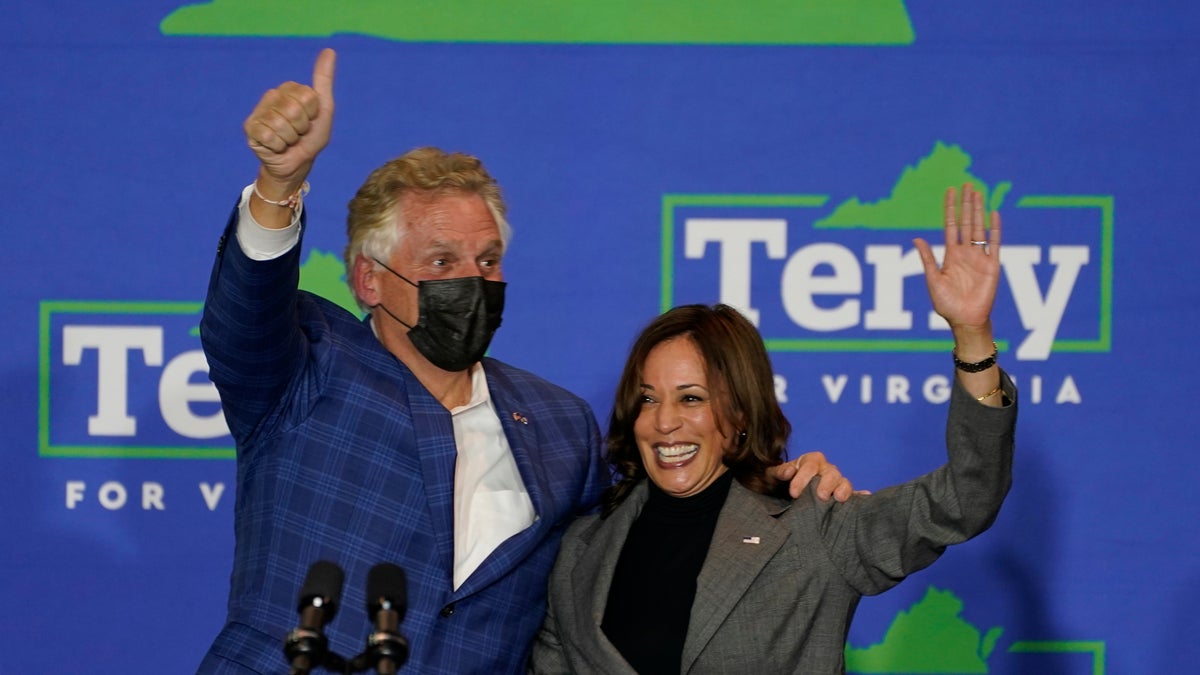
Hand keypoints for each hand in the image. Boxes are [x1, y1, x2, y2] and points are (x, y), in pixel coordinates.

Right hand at [243, 48, 336, 195]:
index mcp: (290, 89)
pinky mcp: (250, 128)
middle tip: (298, 133)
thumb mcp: (324, 109)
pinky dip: (278, 146)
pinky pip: (269, 135)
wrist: (297, 163)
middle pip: (294, 110)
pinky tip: (276, 146)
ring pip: (281, 124)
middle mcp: (272, 95)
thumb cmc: (311, 137)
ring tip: (288, 140)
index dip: (313, 115)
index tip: (310, 121)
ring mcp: (259, 111)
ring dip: (290, 139)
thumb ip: (324, 80)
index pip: (308, 97)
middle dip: (301, 128)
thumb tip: (330, 50)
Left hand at [768, 451, 856, 500]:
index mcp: (811, 460)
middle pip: (831, 473)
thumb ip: (779, 471)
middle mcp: (826, 469)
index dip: (802, 478)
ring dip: (843, 489)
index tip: (794, 493)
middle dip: (826, 484)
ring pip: (844, 482)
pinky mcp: (842, 494)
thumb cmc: (783, 480)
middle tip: (821, 496)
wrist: (790, 490)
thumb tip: (788, 472)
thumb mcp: (774, 474)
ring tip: (839, 498)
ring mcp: (836, 482)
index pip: (809, 466)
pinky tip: (865, 496)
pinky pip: (854, 494)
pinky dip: (860, 495)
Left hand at [913, 184, 1001, 332]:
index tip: (950, 191)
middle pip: (966, 222)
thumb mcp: (933, 279)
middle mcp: (966, 253)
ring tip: (978, 192)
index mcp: (950, 255)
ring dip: (979, 210)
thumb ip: (927, 258)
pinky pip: (994, 243)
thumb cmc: (946, 304)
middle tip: (967, 184)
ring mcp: (980, 257)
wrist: (965, 320)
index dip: (950, 209)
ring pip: (979, 227)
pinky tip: (993, 213)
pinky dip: (995, 228)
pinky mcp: (992, 265)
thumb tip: (916, 238)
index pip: (950, 226)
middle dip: (966, 204)